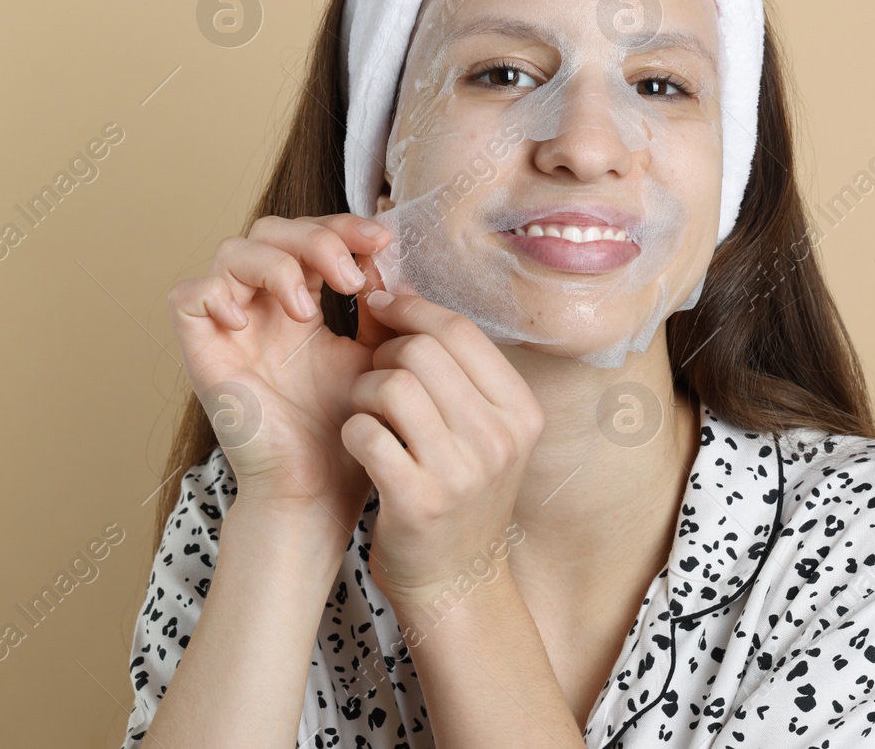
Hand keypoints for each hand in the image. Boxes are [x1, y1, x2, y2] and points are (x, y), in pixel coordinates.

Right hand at [167, 214, 399, 535]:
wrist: (318, 489)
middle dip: (315, 238)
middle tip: (351, 275)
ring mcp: (228, 329)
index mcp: (300, 303)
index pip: (310, 235)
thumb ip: (381, 307)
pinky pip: (187, 297)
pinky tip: (253, 323)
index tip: (382, 242)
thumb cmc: (345, 432)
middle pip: (270, 230)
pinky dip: (218, 294)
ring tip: (311, 312)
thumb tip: (389, 259)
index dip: (343, 226)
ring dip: (277, 266)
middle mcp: (260, 309)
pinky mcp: (201, 354)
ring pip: (231, 251)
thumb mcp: (375, 356)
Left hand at [339, 290, 546, 613]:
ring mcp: (461, 472)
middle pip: (422, 351)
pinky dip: (352, 431)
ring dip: (363, 391)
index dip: (412, 308)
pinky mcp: (417, 501)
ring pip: (390, 386)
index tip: (381, 307)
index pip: (460, 330)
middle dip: (383, 353)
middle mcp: (499, 438)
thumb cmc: (461, 494)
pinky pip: (365, 432)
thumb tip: (400, 291)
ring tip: (366, 412)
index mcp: (521, 411)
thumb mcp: (484, 432)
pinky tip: (361, 446)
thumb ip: (455, 371)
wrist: (457, 584)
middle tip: (374, 376)